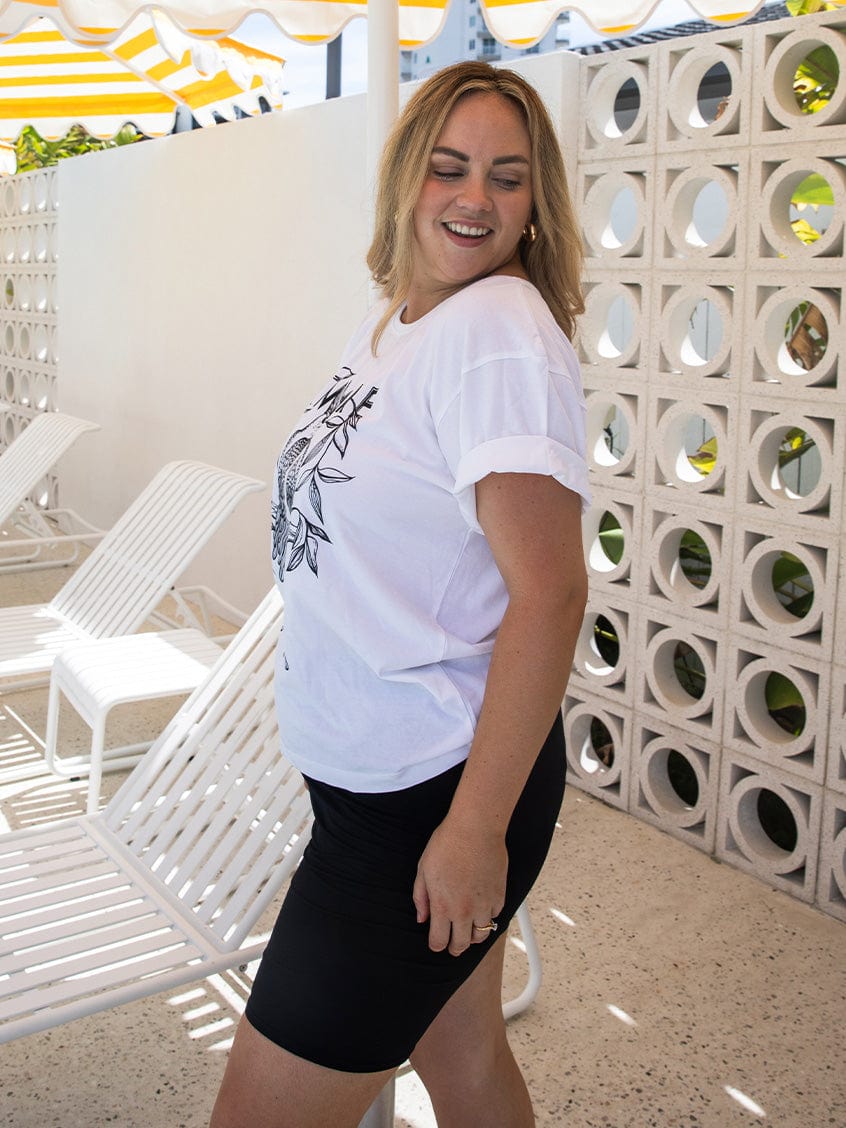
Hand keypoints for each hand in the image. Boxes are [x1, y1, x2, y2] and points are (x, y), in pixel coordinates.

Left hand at [412, 815, 507, 955]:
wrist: (476, 828)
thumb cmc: (447, 844)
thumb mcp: (423, 869)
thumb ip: (421, 897)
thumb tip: (422, 918)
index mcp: (443, 906)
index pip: (439, 941)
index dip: (436, 945)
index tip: (436, 942)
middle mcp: (465, 911)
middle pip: (462, 945)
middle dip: (455, 948)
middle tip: (454, 946)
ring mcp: (484, 905)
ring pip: (482, 935)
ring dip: (474, 936)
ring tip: (470, 930)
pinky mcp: (500, 895)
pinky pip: (496, 916)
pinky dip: (489, 917)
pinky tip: (483, 910)